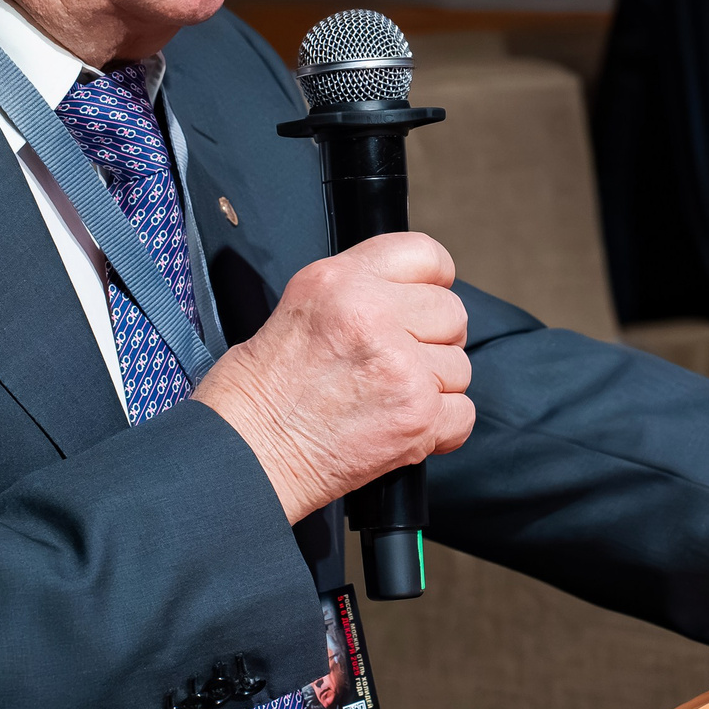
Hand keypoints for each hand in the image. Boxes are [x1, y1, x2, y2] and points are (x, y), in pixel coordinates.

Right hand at [193, 232, 474, 521]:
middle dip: (430, 340)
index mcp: (341, 282)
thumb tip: (411, 294)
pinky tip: (400, 424)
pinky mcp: (416, 418)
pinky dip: (440, 427)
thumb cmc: (258, 392)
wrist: (246, 454)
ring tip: (385, 398)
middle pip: (451, 313)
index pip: (425, 254)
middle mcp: (374, 318)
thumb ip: (360, 290)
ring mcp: (401, 369)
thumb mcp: (299, 304)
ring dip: (433, 386)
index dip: (431, 281)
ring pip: (459, 367)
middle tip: (393, 362)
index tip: (422, 301)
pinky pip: (463, 413)